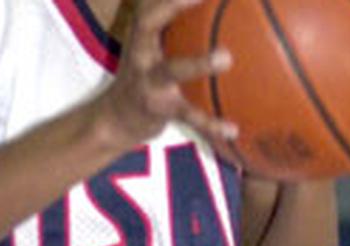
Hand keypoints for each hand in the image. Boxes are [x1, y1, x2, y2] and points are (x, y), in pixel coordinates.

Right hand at [96, 0, 236, 150]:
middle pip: (148, 23)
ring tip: (226, 58)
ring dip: (197, 63)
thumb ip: (177, 24)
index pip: (152, 3)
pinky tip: (233, 130)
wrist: (115, 120)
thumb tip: (218, 9)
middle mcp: (140, 52)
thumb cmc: (147, 74)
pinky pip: (187, 115)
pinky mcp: (156, 109)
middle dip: (172, 5)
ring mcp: (146, 81)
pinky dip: (210, 123)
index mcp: (142, 34)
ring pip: (170, 70)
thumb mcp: (153, 45)